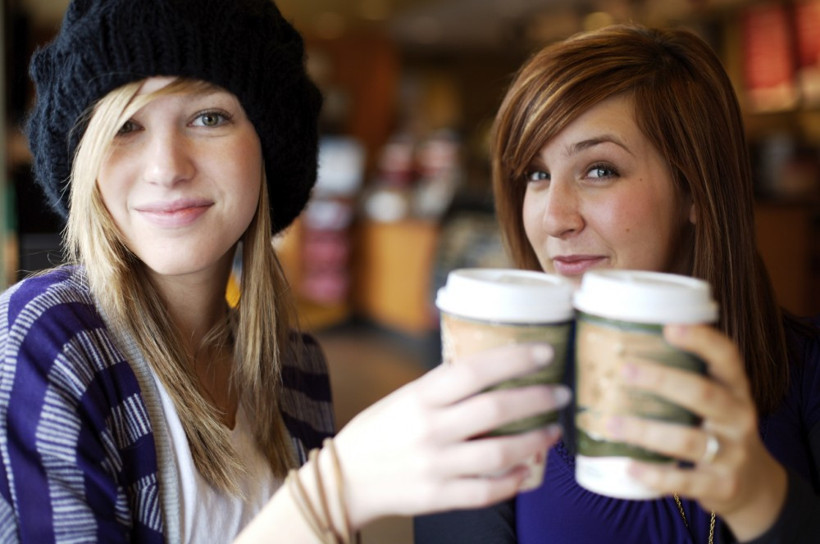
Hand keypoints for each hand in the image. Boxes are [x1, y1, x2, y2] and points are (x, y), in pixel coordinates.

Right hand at [333, 343, 570, 527]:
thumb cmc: (380, 431)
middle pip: (495, 410)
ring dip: (535, 440)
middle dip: (536, 398)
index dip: (513, 359)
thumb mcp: (405, 398)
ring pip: (500, 452)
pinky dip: (514, 480)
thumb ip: (444, 387)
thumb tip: (494, 368)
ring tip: (552, 430)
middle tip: (560, 393)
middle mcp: (429, 429)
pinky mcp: (439, 497)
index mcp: (420, 397)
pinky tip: (528, 469)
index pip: (473, 370)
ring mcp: (435, 466)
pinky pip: (487, 491)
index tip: (545, 352)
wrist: (346, 479)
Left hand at [603, 324, 786, 539]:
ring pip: (688, 440)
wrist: (754, 484)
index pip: (727, 357)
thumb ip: (686, 377)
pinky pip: (685, 481)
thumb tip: (623, 347)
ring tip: (611, 422)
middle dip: (663, 380)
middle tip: (625, 369)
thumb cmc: (719, 429)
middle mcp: (738, 418)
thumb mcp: (717, 399)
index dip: (702, 340)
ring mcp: (732, 453)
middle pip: (703, 394)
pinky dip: (655, 475)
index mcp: (736, 389)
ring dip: (646, 430)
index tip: (669, 327)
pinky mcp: (721, 486)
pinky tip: (630, 466)